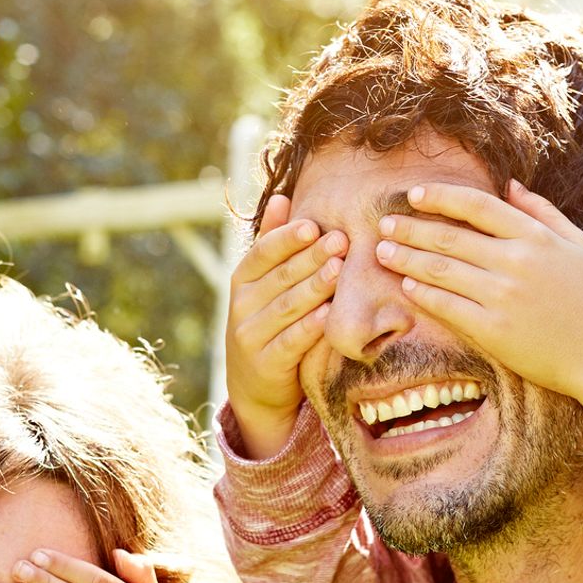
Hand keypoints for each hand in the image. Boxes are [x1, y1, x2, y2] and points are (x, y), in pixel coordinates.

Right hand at [225, 192, 345, 457]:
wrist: (254, 385)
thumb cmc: (268, 322)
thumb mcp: (263, 284)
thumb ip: (272, 242)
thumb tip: (280, 196)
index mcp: (242, 279)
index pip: (263, 253)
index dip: (286, 239)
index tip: (313, 225)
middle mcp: (242, 305)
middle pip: (281, 277)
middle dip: (311, 258)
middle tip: (340, 241)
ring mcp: (251, 335)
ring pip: (287, 307)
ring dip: (314, 287)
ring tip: (339, 270)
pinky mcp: (266, 363)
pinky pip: (290, 342)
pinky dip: (309, 328)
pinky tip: (329, 315)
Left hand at [374, 180, 582, 438]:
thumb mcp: (577, 244)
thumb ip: (542, 211)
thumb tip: (509, 184)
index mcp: (535, 236)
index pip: (476, 206)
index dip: (440, 197)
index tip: (413, 196)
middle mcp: (517, 261)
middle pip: (450, 236)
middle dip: (410, 228)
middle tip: (383, 224)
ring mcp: (504, 297)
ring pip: (442, 269)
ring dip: (407, 258)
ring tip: (383, 251)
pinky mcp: (495, 331)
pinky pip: (448, 307)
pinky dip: (423, 293)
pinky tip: (406, 285)